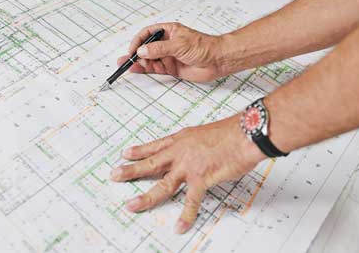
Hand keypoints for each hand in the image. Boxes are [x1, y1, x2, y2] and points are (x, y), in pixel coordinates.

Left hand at [110, 115, 263, 233]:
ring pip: (162, 184)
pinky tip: (179, 226)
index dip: (139, 151)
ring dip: (146, 197)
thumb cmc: (230, 132)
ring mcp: (188, 167)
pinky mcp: (201, 179)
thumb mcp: (205, 133)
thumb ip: (196, 143)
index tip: (125, 154)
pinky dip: (186, 216)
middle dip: (130, 170)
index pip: (155, 146)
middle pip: (150, 163)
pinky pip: (191, 201)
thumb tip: (195, 150)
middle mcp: (180, 152)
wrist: (244, 134)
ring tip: (132, 205)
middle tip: (114, 175)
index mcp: (181, 139)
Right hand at [117, 22, 225, 82]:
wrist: (218, 61)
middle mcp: (167, 43)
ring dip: (139, 63)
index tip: (133, 49)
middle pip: (146, 47)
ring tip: (130, 67)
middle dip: (136, 54)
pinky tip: (138, 70)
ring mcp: (168, 56)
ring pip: (149, 59)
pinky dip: (146, 69)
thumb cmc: (204, 46)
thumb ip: (159, 49)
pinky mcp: (171, 68)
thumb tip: (142, 51)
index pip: (148, 33)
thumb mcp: (179, 44)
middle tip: (127, 60)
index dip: (138, 41)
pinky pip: (156, 68)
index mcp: (168, 31)